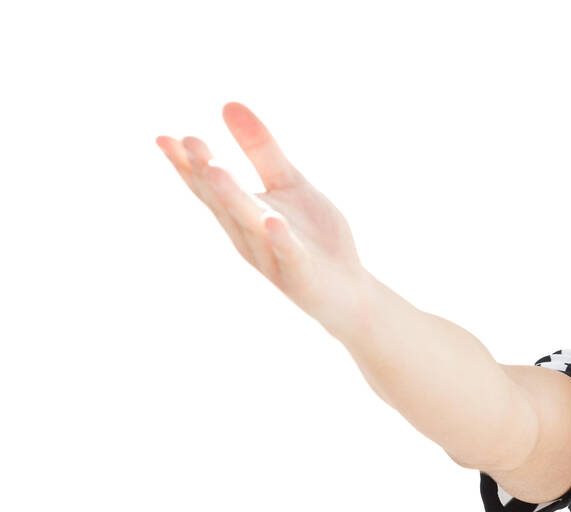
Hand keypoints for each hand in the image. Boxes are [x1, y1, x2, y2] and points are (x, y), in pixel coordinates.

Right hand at [157, 102, 371, 336]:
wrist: (349, 290)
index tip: (163, 137)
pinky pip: (289, 253)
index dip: (185, 164)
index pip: (207, 186)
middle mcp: (248, 235)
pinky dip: (280, 238)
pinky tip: (272, 220)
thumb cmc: (314, 238)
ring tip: (214, 168)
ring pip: (249, 223)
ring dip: (232, 197)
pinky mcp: (302, 273)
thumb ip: (261, 149)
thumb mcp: (289, 184)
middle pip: (223, 201)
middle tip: (187, 141)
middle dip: (204, 173)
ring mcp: (273, 256)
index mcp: (241, 213)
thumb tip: (228, 103)